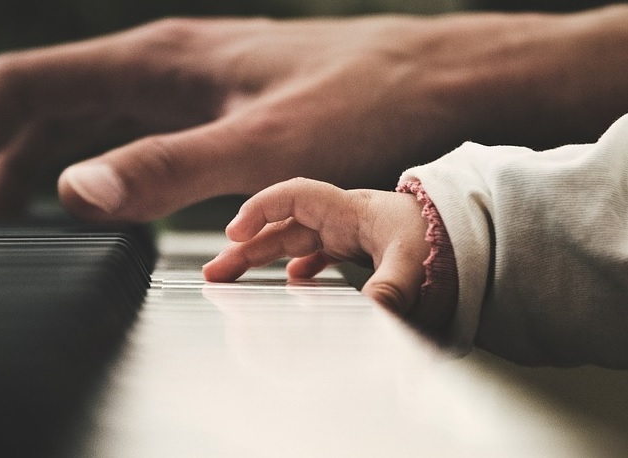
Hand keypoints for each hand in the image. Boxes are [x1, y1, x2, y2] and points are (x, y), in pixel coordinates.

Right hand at [0, 16, 476, 222]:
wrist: (439, 79)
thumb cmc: (367, 100)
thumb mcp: (262, 146)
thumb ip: (166, 168)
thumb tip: (73, 191)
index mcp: (153, 62)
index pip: (22, 88)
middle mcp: (160, 65)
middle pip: (41, 107)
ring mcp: (185, 84)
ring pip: (82, 121)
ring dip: (36, 168)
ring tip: (14, 222)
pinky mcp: (212, 106)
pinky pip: (125, 134)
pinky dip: (90, 168)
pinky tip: (97, 203)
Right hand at [202, 178, 449, 328]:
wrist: (474, 233)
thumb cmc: (445, 237)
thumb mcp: (417, 261)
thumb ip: (393, 287)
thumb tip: (372, 313)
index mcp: (350, 210)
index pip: (294, 196)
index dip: (259, 209)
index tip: (234, 233)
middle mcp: (342, 219)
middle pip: (281, 226)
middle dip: (244, 246)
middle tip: (215, 272)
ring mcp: (346, 233)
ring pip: (291, 241)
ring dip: (260, 257)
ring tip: (231, 278)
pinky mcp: (355, 248)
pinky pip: (314, 253)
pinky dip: (295, 266)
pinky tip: (287, 283)